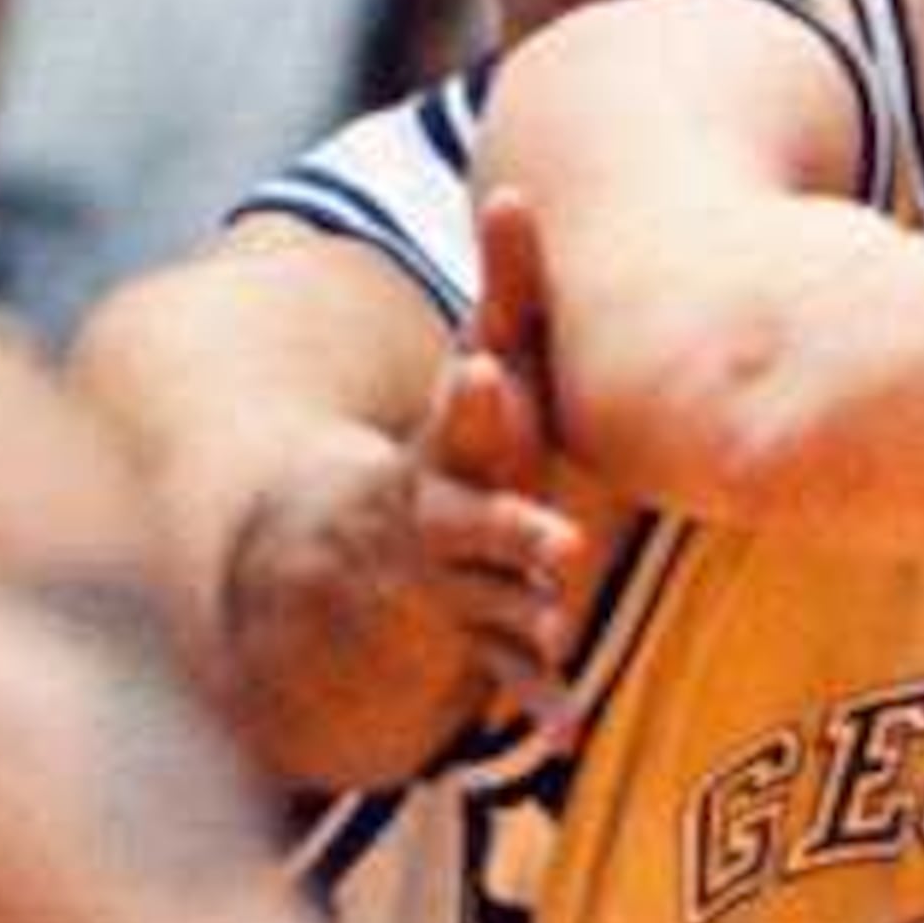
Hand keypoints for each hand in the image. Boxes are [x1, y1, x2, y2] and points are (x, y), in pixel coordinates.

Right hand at [214, 196, 583, 753]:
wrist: (353, 555)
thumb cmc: (455, 438)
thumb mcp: (476, 366)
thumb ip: (505, 286)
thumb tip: (518, 190)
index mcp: (450, 445)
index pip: (461, 415)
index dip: (477, 396)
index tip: (490, 371)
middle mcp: (441, 516)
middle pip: (470, 519)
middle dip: (507, 526)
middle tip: (558, 541)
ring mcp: (451, 584)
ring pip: (490, 602)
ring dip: (525, 613)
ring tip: (563, 620)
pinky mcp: (476, 640)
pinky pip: (506, 675)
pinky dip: (537, 702)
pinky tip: (570, 732)